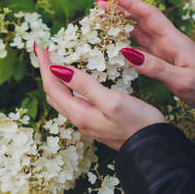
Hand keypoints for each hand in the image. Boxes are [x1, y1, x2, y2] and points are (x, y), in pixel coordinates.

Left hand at [35, 44, 165, 149]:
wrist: (154, 148)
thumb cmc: (138, 124)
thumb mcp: (111, 101)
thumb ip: (85, 85)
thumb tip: (58, 70)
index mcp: (79, 113)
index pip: (52, 86)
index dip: (44, 65)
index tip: (40, 46)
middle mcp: (78, 119)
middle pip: (53, 92)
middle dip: (46, 70)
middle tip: (45, 51)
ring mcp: (86, 121)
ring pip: (61, 98)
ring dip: (55, 79)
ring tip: (54, 62)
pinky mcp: (95, 121)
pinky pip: (72, 101)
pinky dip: (66, 86)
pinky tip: (73, 80)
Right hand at [96, 0, 194, 111]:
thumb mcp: (182, 80)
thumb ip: (156, 68)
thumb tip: (128, 52)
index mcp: (173, 39)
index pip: (149, 14)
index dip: (130, 3)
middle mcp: (166, 39)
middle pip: (140, 17)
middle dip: (120, 8)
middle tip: (98, 3)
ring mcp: (162, 47)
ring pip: (137, 29)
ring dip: (120, 21)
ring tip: (101, 16)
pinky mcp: (159, 57)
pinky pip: (138, 43)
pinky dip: (124, 38)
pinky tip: (113, 39)